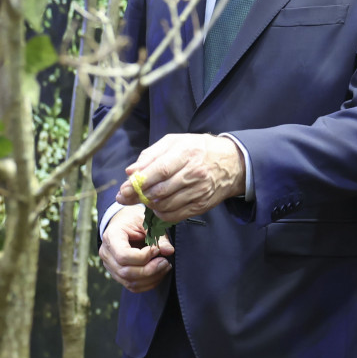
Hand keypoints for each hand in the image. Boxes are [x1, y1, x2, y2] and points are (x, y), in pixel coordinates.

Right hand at [99, 205, 173, 292]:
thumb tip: (169, 251)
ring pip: (129, 282)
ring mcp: (110, 266)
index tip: (156, 249)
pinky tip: (159, 273)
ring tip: (165, 266)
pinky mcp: (117, 274)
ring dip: (151, 278)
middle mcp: (107, 254)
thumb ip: (158, 236)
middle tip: (165, 262)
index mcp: (111, 237)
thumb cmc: (134, 219)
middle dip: (149, 270)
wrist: (123, 221)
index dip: (143, 256)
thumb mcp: (147, 221)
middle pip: (126, 272)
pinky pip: (131, 286)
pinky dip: (148, 283)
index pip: (123, 255)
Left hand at [116, 133, 245, 224]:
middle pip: (160, 190)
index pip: (159, 171)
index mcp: (187, 153)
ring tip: (145, 198)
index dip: (138, 182)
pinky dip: (162, 213)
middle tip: (126, 197)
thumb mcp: (176, 142)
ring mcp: (199, 190)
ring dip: (149, 204)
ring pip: (165, 205)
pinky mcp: (202, 204)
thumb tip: (131, 171)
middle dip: (138, 196)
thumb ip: (151, 154)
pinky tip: (159, 206)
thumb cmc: (200, 149)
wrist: (233, 163)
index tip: (123, 189)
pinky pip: (175, 215)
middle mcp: (195, 173)